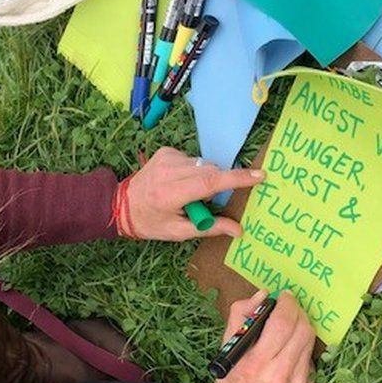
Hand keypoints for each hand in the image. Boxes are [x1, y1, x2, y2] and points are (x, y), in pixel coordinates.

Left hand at [124, 147, 263, 240]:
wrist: (121, 205)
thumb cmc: (151, 222)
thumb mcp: (178, 232)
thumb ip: (209, 228)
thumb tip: (239, 230)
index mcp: (170, 194)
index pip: (210, 183)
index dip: (236, 179)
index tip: (260, 176)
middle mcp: (168, 172)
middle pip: (211, 171)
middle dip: (217, 184)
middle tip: (202, 202)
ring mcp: (166, 158)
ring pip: (204, 164)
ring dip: (204, 178)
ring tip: (187, 193)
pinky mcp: (165, 151)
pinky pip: (193, 159)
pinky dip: (194, 171)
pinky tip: (179, 182)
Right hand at [209, 290, 315, 382]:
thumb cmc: (230, 380)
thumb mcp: (226, 346)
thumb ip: (240, 315)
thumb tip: (262, 296)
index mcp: (257, 362)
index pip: (282, 323)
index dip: (287, 304)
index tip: (284, 296)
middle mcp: (280, 373)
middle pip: (302, 329)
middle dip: (297, 311)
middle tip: (288, 305)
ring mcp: (296, 381)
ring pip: (310, 340)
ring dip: (302, 324)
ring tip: (290, 322)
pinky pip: (309, 355)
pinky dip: (302, 343)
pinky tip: (289, 345)